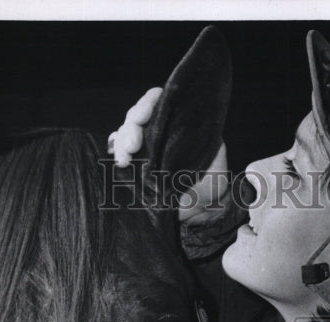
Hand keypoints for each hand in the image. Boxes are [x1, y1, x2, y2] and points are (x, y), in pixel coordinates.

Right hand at [108, 90, 228, 222]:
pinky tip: (118, 159)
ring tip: (124, 160)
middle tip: (132, 147)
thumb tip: (185, 126)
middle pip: (135, 116)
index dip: (146, 104)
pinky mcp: (135, 167)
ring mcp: (145, 148)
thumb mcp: (214, 156)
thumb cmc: (211, 183)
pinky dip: (115, 151)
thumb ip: (202, 139)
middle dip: (130, 128)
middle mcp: (158, 131)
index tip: (142, 117)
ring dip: (120, 143)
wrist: (203, 212)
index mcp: (176, 122)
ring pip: (124, 133)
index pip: (157, 101)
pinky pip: (118, 151)